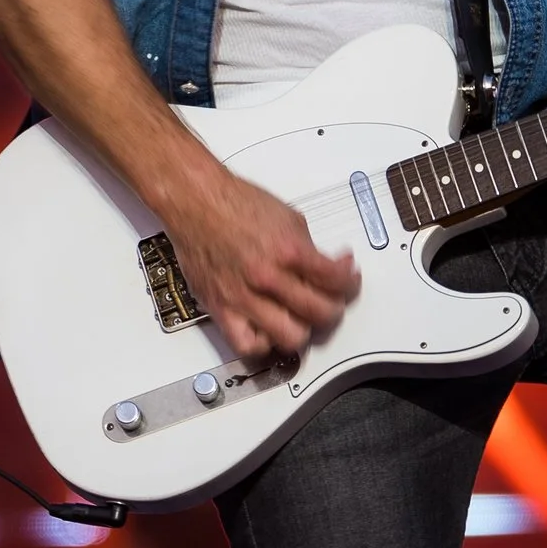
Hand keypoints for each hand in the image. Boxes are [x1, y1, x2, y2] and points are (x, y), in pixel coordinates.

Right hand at [154, 161, 358, 370]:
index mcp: (289, 250)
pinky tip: (270, 330)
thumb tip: (330, 267)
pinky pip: (248, 346)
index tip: (349, 280)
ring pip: (290, 337)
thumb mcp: (287, 217)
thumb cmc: (235, 203)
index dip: (350, 282)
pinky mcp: (221, 309)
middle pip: (320, 313)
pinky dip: (264, 344)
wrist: (196, 201)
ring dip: (304, 329)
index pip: (336, 281)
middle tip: (331, 300)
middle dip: (333, 307)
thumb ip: (309, 248)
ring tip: (302, 318)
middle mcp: (267, 277)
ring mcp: (243, 297)